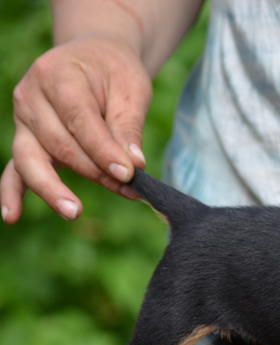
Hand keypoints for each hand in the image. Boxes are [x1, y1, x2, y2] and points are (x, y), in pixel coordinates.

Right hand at [1, 36, 151, 222]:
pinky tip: (13, 216)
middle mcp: (31, 97)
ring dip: (54, 189)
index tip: (130, 174)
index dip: (104, 151)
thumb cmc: (115, 73)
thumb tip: (134, 166)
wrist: (93, 58)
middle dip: (95, 171)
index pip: (80, 121)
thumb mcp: (131, 89)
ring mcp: (22, 120)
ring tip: (74, 212)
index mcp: (58, 75)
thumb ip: (129, 127)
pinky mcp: (24, 139)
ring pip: (32, 160)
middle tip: (129, 190)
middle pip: (59, 144)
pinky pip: (14, 168)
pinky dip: (12, 193)